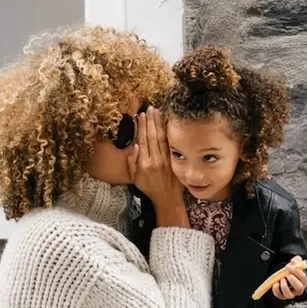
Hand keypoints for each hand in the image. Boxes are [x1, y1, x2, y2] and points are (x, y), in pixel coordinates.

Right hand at [127, 107, 186, 225]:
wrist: (167, 198)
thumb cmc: (149, 188)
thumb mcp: (134, 178)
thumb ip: (132, 162)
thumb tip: (135, 146)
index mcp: (144, 163)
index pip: (142, 140)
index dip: (141, 126)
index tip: (140, 115)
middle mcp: (155, 160)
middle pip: (152, 135)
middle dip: (150, 120)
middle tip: (150, 108)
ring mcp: (166, 159)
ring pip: (161, 137)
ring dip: (159, 123)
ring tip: (157, 111)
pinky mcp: (174, 160)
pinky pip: (170, 143)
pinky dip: (168, 132)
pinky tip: (167, 123)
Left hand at [271, 256, 306, 299]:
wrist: (283, 274)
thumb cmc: (291, 270)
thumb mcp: (295, 263)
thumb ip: (296, 260)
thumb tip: (294, 261)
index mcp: (303, 281)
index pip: (303, 278)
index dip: (297, 272)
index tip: (289, 266)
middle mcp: (298, 289)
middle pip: (299, 288)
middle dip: (293, 281)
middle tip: (287, 274)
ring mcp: (290, 293)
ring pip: (289, 295)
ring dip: (284, 286)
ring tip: (281, 279)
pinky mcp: (282, 296)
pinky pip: (279, 295)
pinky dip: (276, 290)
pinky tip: (275, 283)